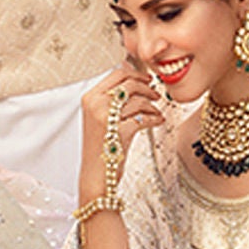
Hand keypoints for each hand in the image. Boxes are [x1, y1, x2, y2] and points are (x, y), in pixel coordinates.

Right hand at [78, 67, 163, 205]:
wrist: (95, 174)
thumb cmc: (100, 147)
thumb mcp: (100, 117)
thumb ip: (112, 99)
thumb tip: (133, 79)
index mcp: (90, 97)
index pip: (117, 74)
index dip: (136, 74)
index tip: (147, 79)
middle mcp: (96, 104)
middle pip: (129, 83)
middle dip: (147, 88)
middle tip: (156, 95)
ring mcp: (106, 118)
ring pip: (138, 101)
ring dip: (152, 106)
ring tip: (156, 112)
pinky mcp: (118, 132)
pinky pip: (143, 118)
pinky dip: (154, 118)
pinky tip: (158, 121)